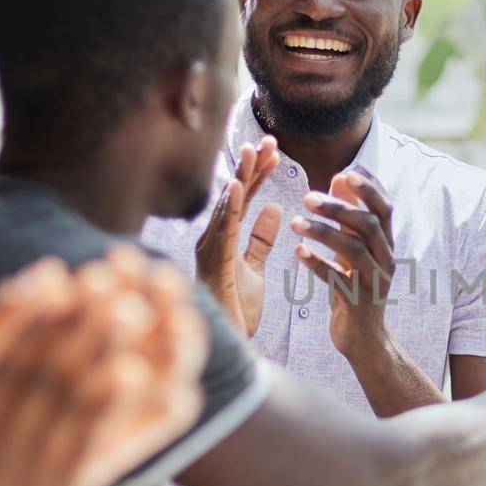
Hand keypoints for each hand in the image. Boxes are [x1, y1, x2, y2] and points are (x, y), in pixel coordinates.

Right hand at [0, 250, 206, 485]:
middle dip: (74, 318)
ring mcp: (27, 472)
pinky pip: (92, 443)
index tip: (48, 275)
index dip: (21, 311)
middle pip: (37, 367)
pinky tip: (138, 374)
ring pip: (68, 398)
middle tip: (106, 277)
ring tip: (131, 309)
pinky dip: (114, 405)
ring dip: (102, 348)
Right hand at [195, 137, 281, 336]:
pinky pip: (221, 232)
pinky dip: (229, 208)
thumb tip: (275, 208)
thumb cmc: (236, 309)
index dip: (258, 174)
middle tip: (268, 141)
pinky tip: (237, 187)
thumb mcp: (255, 268)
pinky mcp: (212, 265)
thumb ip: (261, 239)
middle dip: (249, 167)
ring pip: (226, 207)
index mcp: (224, 238)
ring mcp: (209, 250)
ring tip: (250, 152)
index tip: (276, 152)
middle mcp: (212, 239)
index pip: (243, 199)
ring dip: (238, 178)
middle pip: (233, 196)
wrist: (229, 345)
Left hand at [290, 170, 395, 361]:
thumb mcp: (356, 251)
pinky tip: (297, 252)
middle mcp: (385, 261)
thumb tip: (341, 177)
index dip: (369, 189)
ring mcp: (374, 282)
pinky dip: (317, 264)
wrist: (365, 339)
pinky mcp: (358, 303)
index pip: (384, 209)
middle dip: (339, 208)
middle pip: (368, 225)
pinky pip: (337, 279)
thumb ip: (350, 218)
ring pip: (353, 249)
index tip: (345, 172)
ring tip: (295, 223)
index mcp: (386, 246)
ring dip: (324, 232)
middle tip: (307, 197)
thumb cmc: (356, 288)